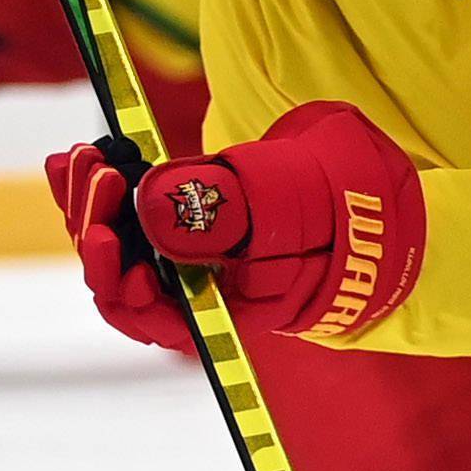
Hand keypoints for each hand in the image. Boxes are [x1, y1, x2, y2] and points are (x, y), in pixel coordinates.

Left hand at [57, 100, 427, 345]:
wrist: (388, 209)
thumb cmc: (355, 212)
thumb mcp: (300, 199)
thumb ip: (228, 206)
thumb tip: (146, 206)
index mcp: (232, 309)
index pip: (148, 314)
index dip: (116, 278)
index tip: (108, 231)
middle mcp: (204, 297)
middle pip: (121, 282)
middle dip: (97, 224)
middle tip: (94, 167)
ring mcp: (194, 267)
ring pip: (120, 253)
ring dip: (94, 204)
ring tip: (82, 156)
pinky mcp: (189, 235)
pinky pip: (129, 227)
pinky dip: (105, 194)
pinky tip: (87, 157)